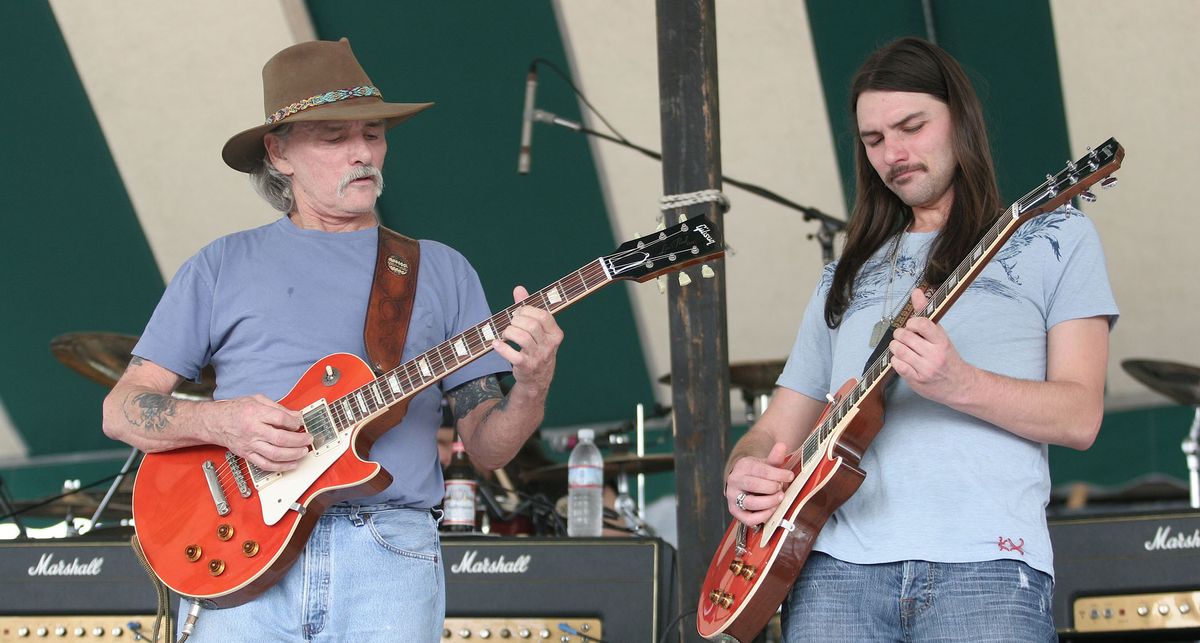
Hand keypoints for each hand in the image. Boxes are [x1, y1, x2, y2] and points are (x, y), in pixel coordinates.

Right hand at [206, 394, 310, 471]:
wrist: (216, 422)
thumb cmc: (236, 409)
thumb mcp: (257, 400)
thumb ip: (278, 408)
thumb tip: (296, 416)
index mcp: (256, 414)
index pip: (280, 419)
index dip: (295, 422)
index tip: (301, 423)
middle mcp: (253, 431)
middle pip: (280, 439)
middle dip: (298, 441)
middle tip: (308, 439)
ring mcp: (250, 445)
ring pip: (275, 454)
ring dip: (293, 455)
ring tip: (303, 452)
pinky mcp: (247, 455)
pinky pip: (266, 465)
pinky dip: (281, 467)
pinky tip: (291, 464)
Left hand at [492, 285, 563, 395]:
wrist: (537, 380)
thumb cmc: (536, 349)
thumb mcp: (538, 331)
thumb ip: (528, 309)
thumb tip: (519, 289)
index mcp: (555, 334)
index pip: (543, 315)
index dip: (528, 310)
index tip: (519, 313)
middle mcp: (550, 345)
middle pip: (531, 325)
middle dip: (516, 321)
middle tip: (510, 323)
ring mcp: (539, 357)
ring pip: (522, 337)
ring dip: (509, 332)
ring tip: (505, 333)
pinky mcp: (526, 367)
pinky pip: (512, 354)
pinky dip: (502, 347)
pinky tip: (496, 344)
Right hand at [725, 442, 793, 525]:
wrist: (742, 482)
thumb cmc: (757, 474)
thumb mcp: (766, 464)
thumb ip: (775, 457)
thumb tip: (782, 445)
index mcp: (742, 467)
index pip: (761, 470)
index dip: (778, 474)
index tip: (790, 476)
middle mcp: (734, 481)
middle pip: (754, 485)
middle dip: (772, 488)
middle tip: (782, 488)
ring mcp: (733, 497)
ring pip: (751, 502)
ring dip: (769, 502)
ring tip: (779, 499)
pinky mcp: (735, 511)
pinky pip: (748, 518)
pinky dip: (762, 516)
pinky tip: (772, 510)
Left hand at [889, 288, 974, 405]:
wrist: (960, 385)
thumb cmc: (947, 357)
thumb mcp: (940, 334)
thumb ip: (925, 314)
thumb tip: (916, 292)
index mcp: (942, 341)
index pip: (921, 323)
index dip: (911, 323)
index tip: (912, 327)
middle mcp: (934, 355)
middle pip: (905, 336)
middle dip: (900, 335)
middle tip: (904, 338)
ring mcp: (925, 369)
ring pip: (898, 350)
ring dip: (896, 347)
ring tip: (902, 348)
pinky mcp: (917, 380)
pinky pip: (897, 364)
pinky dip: (896, 360)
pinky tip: (903, 360)